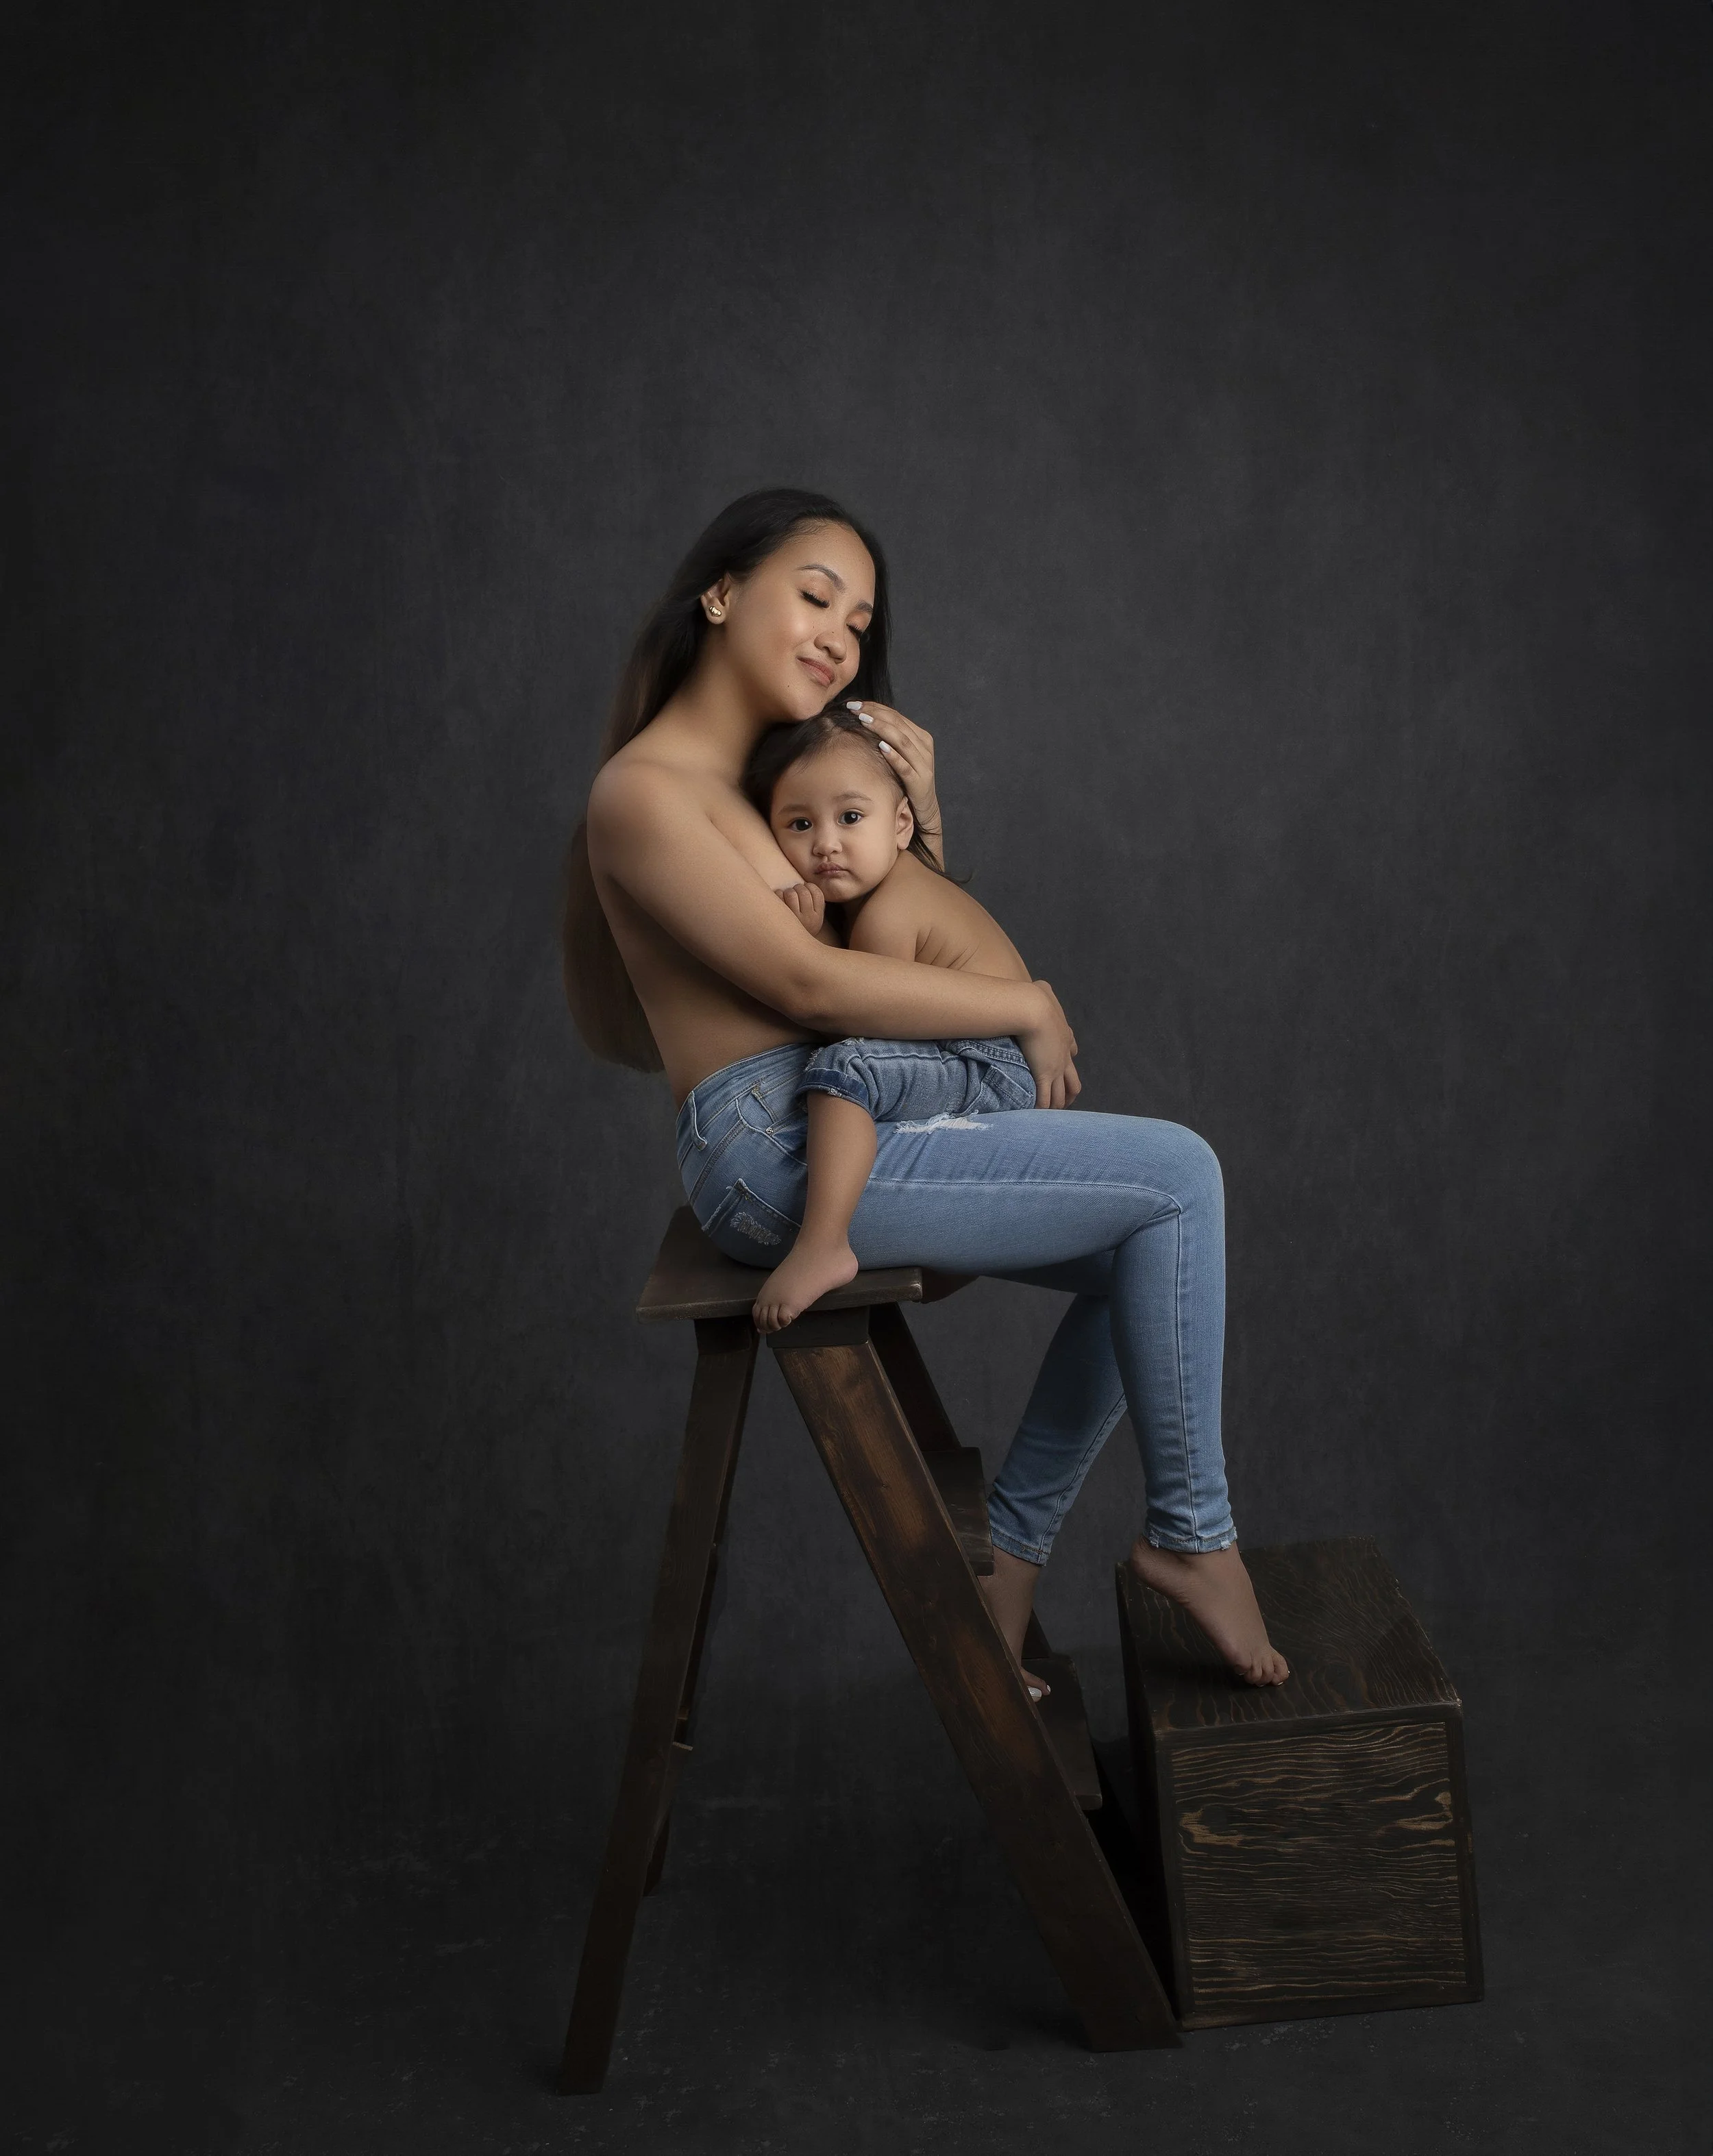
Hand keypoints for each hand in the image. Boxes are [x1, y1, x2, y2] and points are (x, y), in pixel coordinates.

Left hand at [776, 880, 825, 934]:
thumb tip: (808, 884)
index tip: (805, 890)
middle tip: (794, 893)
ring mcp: (793, 920)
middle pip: (803, 891)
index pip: (817, 893)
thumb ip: (816, 904)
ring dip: (787, 891)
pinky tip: (779, 901)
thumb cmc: (800, 927)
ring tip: (787, 897)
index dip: (809, 887)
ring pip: (790, 893)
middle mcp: (808, 920)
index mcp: (818, 918)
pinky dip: (778, 894)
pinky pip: (779, 896)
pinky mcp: (779, 919)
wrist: (790, 948)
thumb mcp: (814, 919)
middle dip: (797, 888)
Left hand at [844, 700, 941, 863]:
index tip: (855, 703)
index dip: (876, 707)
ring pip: (902, 741)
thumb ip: (888, 738)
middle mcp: (924, 748)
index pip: (896, 716)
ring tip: (864, 721)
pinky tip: (880, 747)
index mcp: (920, 737)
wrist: (924, 808)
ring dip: (882, 729)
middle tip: (854, 708)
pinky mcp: (920, 782)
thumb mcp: (900, 755)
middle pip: (898, 725)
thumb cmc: (906, 779)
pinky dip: (893, 756)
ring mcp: (923, 765)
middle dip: (875, 714)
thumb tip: (862, 719)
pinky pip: (905, 766)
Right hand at [1019, 980, 1080, 1108]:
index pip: (1071, 1052)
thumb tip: (1041, 985)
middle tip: (1064, 1101)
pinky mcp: (1044, 1076)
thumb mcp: (1044, 989)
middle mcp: (1064, 1056)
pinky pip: (1045, 1099)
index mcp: (1064, 1036)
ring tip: (1050, 1115)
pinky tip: (1037, 1116)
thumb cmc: (1036, 998)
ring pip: (1061, 1094)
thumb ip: (1044, 990)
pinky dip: (1042, 1109)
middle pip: (1073, 1080)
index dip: (1068, 1062)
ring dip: (1057, 1105)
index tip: (1064, 1067)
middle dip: (1069, 1092)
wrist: (1033, 1009)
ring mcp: (1056, 1068)